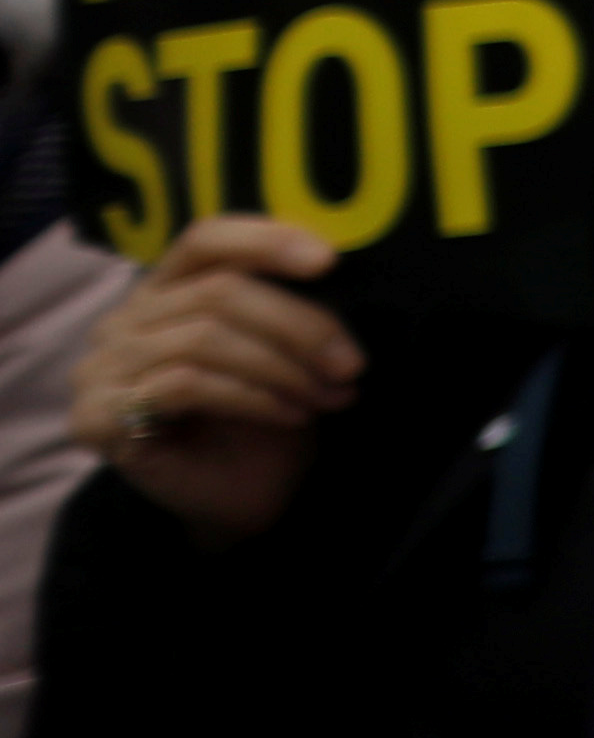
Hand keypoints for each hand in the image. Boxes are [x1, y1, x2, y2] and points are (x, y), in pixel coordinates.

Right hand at [75, 218, 359, 546]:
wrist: (243, 498)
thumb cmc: (264, 418)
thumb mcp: (284, 352)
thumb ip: (289, 305)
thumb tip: (331, 264)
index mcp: (165, 291)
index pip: (204, 240)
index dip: (264, 239)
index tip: (328, 261)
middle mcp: (123, 322)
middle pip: (217, 293)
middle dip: (299, 326)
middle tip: (351, 364)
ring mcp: (101, 370)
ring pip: (205, 339)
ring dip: (282, 368)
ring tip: (329, 395)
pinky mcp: (98, 418)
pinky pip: (186, 385)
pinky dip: (252, 397)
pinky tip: (291, 414)